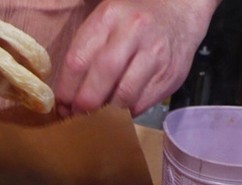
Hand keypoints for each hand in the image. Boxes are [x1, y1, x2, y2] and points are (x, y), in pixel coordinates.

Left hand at [52, 0, 221, 116]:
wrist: (179, 11)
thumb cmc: (134, 18)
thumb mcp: (106, 20)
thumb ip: (86, 50)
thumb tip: (68, 96)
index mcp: (109, 17)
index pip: (78, 60)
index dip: (66, 90)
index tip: (62, 105)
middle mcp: (134, 32)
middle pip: (102, 78)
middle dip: (86, 104)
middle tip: (78, 115)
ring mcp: (155, 54)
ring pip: (124, 96)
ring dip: (107, 113)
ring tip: (99, 116)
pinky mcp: (170, 74)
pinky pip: (142, 103)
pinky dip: (127, 112)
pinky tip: (121, 109)